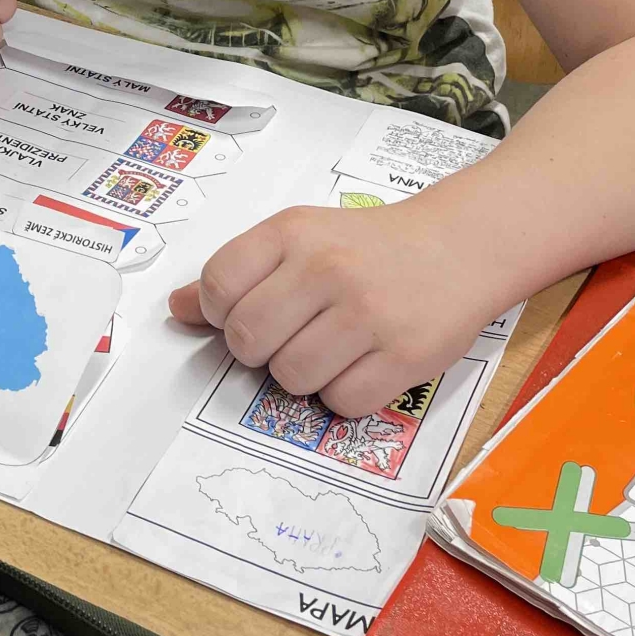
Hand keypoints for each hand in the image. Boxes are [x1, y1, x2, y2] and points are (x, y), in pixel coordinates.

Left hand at [168, 199, 495, 416]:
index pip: (218, 286)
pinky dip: (344, 394)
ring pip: (291, 378)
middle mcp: (327, 268)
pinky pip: (342, 402)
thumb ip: (238, 273)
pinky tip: (361, 363)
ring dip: (302, 375)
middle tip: (290, 335)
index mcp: (292, 233)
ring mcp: (367, 314)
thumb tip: (177, 308)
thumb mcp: (298, 239)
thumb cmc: (366, 248)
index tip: (248, 311)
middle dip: (259, 350)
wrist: (458, 247)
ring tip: (330, 347)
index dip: (222, 312)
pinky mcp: (405, 355)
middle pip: (248, 341)